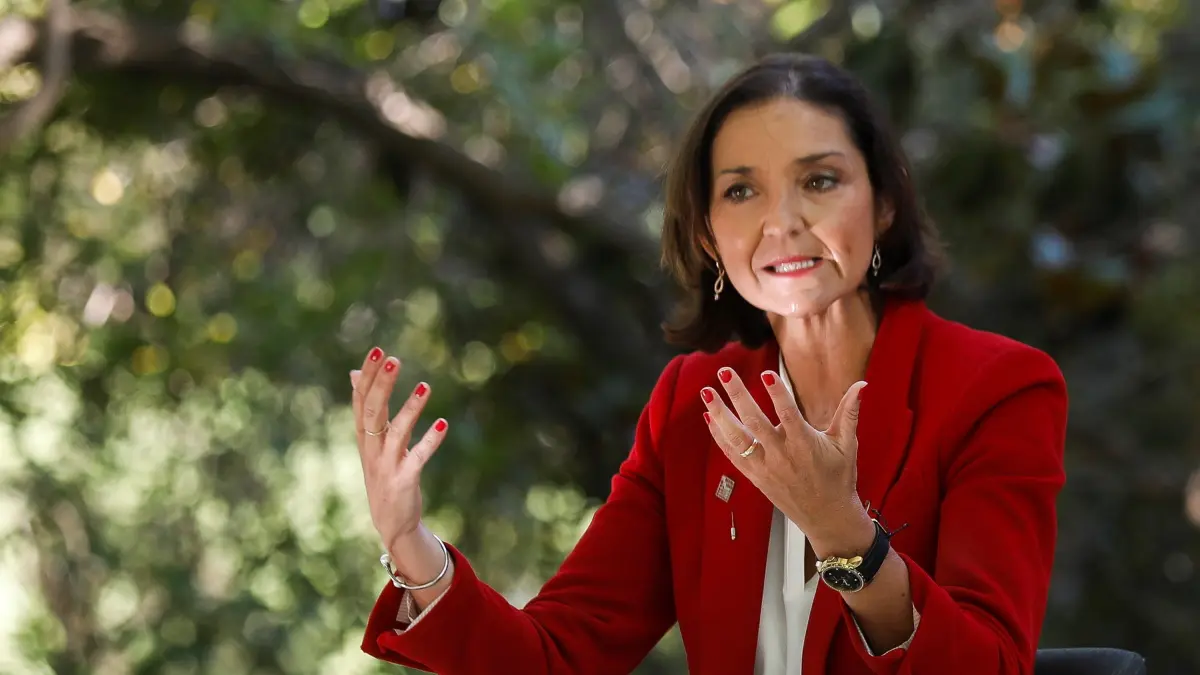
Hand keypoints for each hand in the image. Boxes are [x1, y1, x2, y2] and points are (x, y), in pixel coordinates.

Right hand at [352, 346, 447, 557]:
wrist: (391, 525)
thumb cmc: (384, 476)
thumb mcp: (371, 442)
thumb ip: (367, 410)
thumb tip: (354, 374)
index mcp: (364, 437)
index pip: (361, 400)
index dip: (369, 376)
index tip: (378, 350)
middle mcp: (371, 449)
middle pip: (373, 412)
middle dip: (383, 384)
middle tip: (394, 358)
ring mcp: (386, 466)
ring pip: (396, 433)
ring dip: (410, 409)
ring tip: (426, 386)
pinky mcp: (403, 481)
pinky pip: (417, 458)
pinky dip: (430, 442)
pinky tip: (443, 424)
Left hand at [701, 367, 871, 552]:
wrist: (826, 516)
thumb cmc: (838, 477)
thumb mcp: (847, 444)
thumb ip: (849, 413)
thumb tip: (861, 384)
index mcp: (805, 445)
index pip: (788, 414)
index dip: (777, 393)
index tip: (766, 373)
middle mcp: (781, 455)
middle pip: (755, 422)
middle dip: (738, 396)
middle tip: (725, 372)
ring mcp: (765, 467)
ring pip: (737, 438)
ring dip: (720, 414)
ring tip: (707, 392)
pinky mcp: (755, 476)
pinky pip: (732, 454)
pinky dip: (719, 436)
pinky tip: (709, 417)